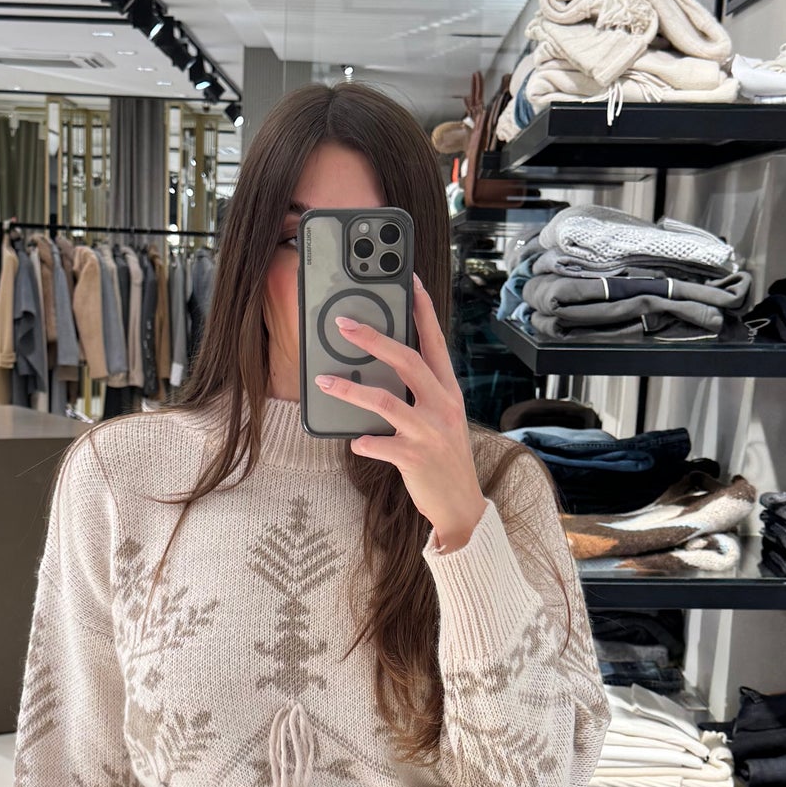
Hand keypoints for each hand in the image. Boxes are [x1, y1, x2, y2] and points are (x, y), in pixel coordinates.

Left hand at [317, 281, 487, 551]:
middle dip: (373, 339)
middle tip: (343, 324)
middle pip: (406, 361)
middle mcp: (443, 406)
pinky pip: (380, 445)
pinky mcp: (415, 458)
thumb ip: (420, 392)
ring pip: (385, 402)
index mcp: (449, 390)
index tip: (410, 281)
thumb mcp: (441, 417)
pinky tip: (354, 441)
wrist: (461, 505)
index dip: (422, 310)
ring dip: (350, 390)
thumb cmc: (444, 456)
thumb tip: (382, 366)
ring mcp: (430, 432)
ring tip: (324, 381)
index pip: (435, 341)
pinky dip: (363, 443)